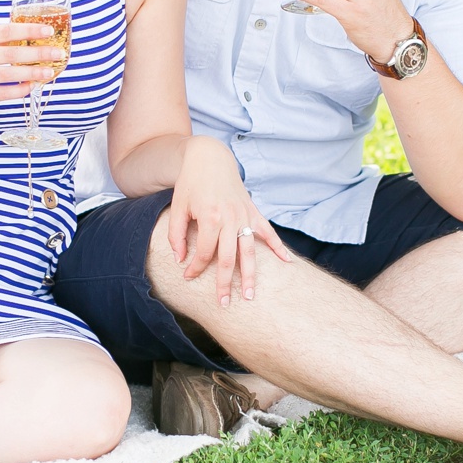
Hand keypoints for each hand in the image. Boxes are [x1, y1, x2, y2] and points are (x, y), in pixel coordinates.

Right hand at [0, 22, 65, 112]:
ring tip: (50, 71)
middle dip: (37, 53)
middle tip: (58, 53)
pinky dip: (19, 90)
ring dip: (32, 73)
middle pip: (10, 53)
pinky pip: (0, 93)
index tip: (49, 30)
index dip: (29, 30)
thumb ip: (1, 41)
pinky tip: (33, 86)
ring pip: (7, 74)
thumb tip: (39, 36)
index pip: (5, 31)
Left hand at [165, 138, 293, 306]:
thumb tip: (180, 259)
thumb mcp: (177, 207)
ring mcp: (244, 215)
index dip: (195, 268)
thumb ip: (176, 234)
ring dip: (251, 275)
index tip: (188, 277)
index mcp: (209, 217)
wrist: (209, 158)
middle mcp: (230, 218)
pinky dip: (278, 247)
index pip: (203, 252)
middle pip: (229, 258)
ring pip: (250, 251)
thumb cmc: (190, 184)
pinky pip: (268, 232)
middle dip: (226, 283)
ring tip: (251, 296)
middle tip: (224, 304)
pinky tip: (287, 263)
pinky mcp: (254, 211)